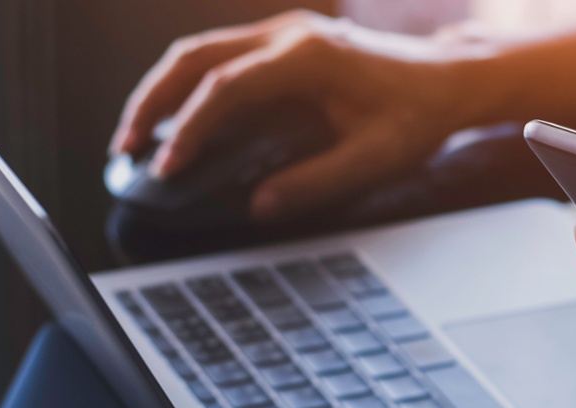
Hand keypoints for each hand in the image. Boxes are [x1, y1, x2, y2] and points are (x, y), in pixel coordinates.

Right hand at [110, 10, 493, 220]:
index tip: (166, 165)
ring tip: (137, 138)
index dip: (189, 126)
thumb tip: (258, 205)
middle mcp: (289, 35)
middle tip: (126, 148)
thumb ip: (315, 182)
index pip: (227, 87)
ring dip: (163, 90)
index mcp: (308, 56)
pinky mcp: (285, 45)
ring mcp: (284, 34)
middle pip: (195, 56)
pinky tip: (177, 123)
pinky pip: (222, 59)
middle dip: (152, 101)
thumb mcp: (374, 159)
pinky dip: (189, 88)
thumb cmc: (418, 116)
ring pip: (201, 51)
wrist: (450, 79)